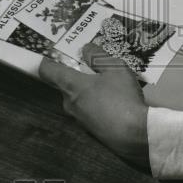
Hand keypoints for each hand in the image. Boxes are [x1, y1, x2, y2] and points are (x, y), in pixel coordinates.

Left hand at [38, 43, 149, 168]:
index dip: (48, 60)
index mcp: (71, 85)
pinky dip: (95, 104)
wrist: (135, 134)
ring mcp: (78, 119)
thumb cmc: (122, 97)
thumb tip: (85, 48)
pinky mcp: (89, 131)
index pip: (48, 71)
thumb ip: (97, 56)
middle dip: (75, 75)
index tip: (54, 53)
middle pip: (64, 85)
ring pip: (77, 99)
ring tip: (108, 85)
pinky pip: (87, 111)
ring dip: (87, 90)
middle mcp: (69, 103)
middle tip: (92, 67)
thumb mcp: (114, 68)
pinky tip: (113, 102)